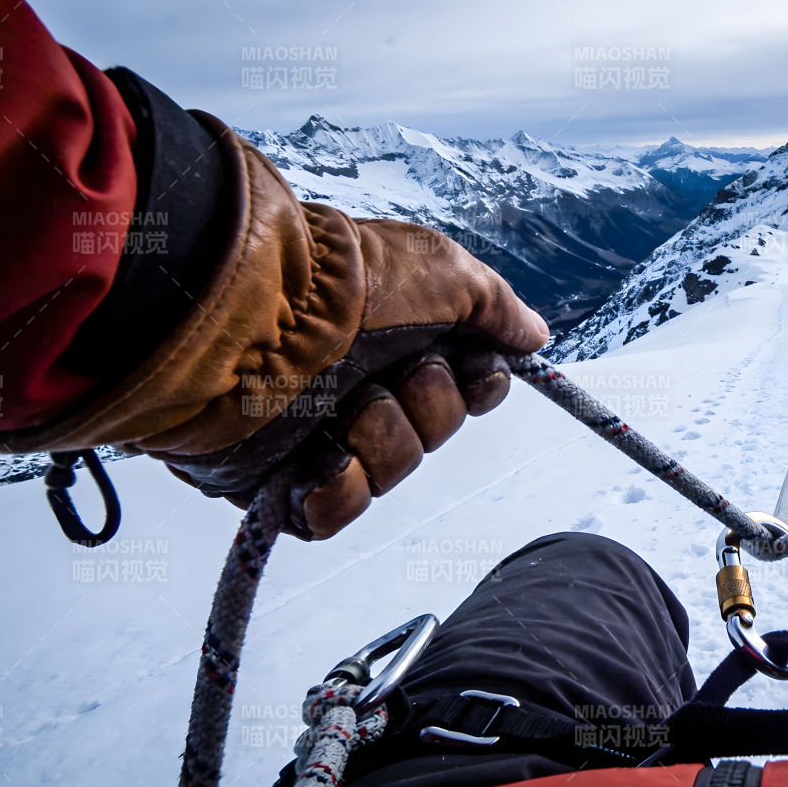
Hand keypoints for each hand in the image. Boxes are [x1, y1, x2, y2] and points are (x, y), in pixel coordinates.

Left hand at [128, 129, 545, 538]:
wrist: (251, 318)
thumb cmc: (346, 284)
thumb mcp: (443, 271)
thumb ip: (495, 306)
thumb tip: (535, 336)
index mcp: (399, 340)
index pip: (466, 386)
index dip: (479, 386)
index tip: (474, 369)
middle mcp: (362, 384)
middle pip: (435, 433)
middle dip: (426, 409)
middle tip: (393, 377)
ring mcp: (319, 433)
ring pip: (391, 474)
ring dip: (379, 443)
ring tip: (341, 411)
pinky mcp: (277, 480)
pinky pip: (332, 515)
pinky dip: (334, 492)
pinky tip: (315, 461)